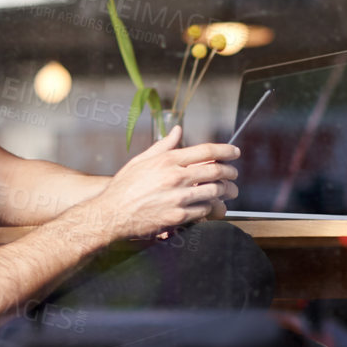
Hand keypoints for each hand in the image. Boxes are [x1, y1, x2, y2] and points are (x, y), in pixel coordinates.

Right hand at [87, 125, 238, 240]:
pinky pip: (204, 210)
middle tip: (234, 174)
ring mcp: (177, 197)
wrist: (111, 214)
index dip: (226, 150)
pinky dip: (211, 207)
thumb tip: (178, 130)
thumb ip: (163, 145)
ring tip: (228, 191)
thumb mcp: (141, 161)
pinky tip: (211, 206)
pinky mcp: (178, 216)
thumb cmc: (124, 187)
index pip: (206, 150)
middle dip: (230, 171)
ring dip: (225, 191)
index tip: (235, 152)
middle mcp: (175, 176)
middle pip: (216, 170)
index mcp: (167, 160)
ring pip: (214, 191)